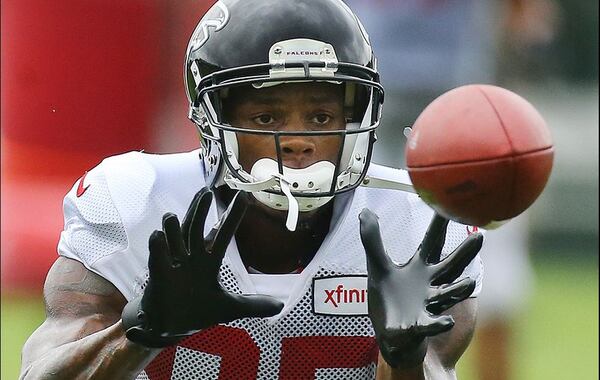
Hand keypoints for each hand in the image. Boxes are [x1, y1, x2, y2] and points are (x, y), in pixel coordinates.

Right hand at [122, 188, 283, 347]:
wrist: (170, 327)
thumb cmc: (197, 311)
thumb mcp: (229, 308)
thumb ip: (253, 305)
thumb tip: (280, 306)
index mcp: (209, 261)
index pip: (223, 233)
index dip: (232, 216)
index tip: (243, 195)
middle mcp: (192, 257)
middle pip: (196, 228)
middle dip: (199, 211)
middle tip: (206, 192)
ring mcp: (174, 263)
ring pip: (175, 238)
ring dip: (174, 227)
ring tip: (172, 216)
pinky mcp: (159, 275)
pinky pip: (158, 258)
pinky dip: (158, 248)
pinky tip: (158, 236)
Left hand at [359, 209, 482, 368]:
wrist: (391, 338)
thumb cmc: (389, 301)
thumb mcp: (377, 268)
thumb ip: (372, 241)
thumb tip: (365, 212)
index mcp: (419, 269)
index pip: (432, 242)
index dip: (440, 224)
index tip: (452, 204)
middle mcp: (429, 285)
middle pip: (450, 267)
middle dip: (464, 254)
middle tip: (479, 236)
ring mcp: (427, 306)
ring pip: (446, 296)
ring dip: (458, 290)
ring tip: (469, 283)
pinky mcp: (418, 327)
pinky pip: (430, 325)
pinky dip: (437, 324)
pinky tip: (446, 322)